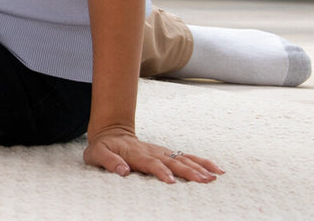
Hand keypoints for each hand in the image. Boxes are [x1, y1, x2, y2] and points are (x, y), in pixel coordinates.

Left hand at [84, 128, 222, 183]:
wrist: (111, 133)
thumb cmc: (104, 147)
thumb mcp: (97, 154)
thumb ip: (109, 161)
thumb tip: (122, 171)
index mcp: (135, 153)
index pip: (150, 163)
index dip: (161, 171)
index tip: (171, 181)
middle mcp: (152, 152)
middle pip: (172, 161)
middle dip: (188, 171)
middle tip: (204, 181)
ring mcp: (162, 152)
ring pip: (183, 159)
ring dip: (199, 167)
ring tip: (215, 176)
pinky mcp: (168, 153)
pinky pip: (187, 157)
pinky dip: (203, 162)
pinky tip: (217, 170)